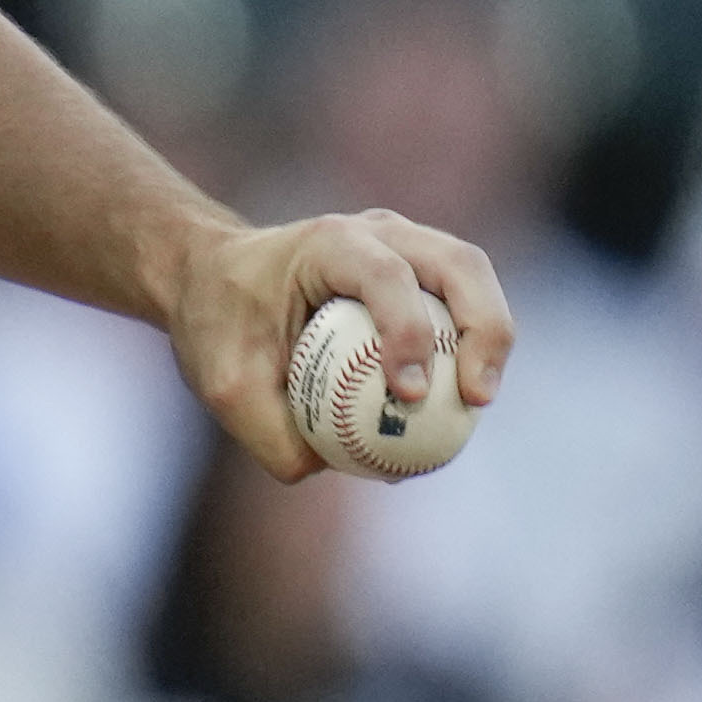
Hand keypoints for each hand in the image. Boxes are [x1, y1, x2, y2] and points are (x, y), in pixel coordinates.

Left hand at [164, 210, 515, 480]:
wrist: (211, 277)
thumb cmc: (219, 324)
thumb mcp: (225, 385)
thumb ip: (272, 432)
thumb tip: (329, 468)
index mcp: (327, 244)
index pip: (384, 276)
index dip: (409, 331)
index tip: (410, 393)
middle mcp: (377, 233)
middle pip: (459, 264)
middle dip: (483, 328)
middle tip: (475, 398)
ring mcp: (406, 244)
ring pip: (474, 277)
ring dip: (490, 337)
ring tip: (477, 401)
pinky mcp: (421, 270)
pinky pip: (463, 305)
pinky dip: (473, 346)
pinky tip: (460, 400)